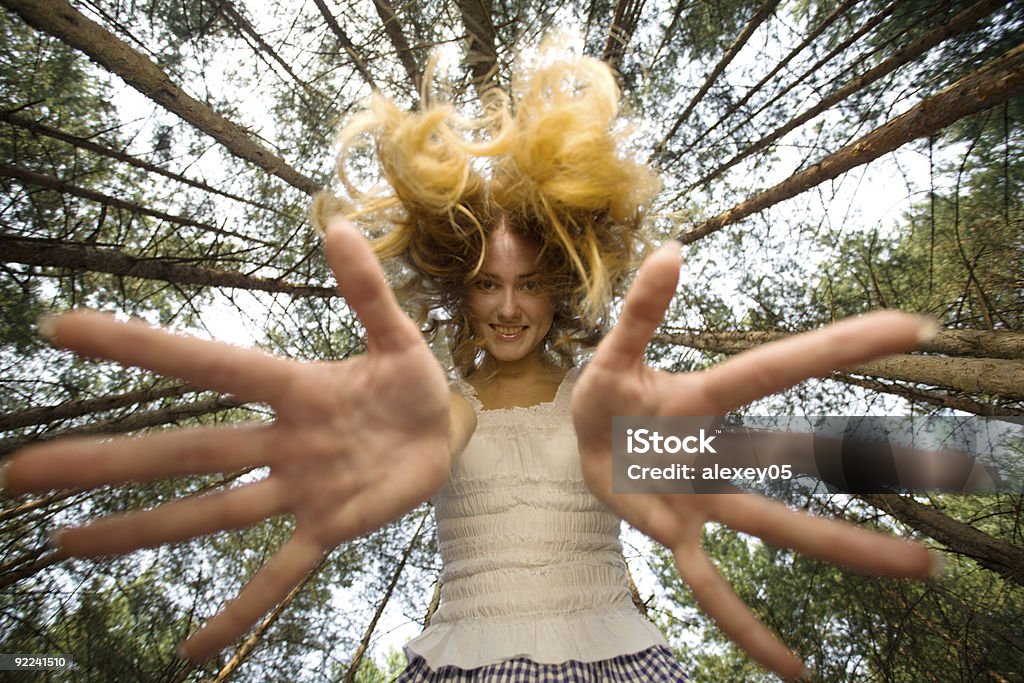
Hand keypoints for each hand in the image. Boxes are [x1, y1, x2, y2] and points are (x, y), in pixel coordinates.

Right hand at [1, 220, 451, 660]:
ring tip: (66, 543)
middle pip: (186, 450)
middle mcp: (280, 441)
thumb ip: (367, 291)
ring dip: (142, 529)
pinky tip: (193, 651)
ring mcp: (299, 489)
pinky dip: (241, 610)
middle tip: (21, 469)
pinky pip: (278, 574)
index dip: (140, 347)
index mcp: (294, 387)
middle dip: (108, 461)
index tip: (63, 328)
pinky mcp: (328, 528)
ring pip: (212, 512)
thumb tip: (337, 227)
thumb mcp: (398, 336)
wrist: (443, 435)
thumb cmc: (412, 382)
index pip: (207, 365)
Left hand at [572, 242, 935, 679]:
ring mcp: (702, 498)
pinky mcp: (676, 535)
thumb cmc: (607, 395)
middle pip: (800, 454)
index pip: (775, 369)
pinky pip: (713, 586)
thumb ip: (640, 312)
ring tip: (918, 569)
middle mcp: (719, 450)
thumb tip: (673, 250)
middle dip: (874, 460)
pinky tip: (791, 668)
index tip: (911, 326)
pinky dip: (745, 627)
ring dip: (843, 547)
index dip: (838, 346)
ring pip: (777, 525)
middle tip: (957, 464)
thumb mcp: (612, 356)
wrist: (583, 442)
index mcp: (703, 400)